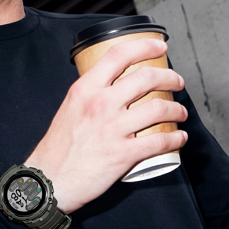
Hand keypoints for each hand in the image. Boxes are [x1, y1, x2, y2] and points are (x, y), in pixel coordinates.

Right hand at [27, 38, 188, 212]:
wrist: (48, 182)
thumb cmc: (59, 148)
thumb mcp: (70, 108)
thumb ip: (91, 94)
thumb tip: (114, 84)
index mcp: (85, 89)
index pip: (119, 55)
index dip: (145, 46)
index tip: (160, 47)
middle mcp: (100, 104)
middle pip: (147, 78)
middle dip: (171, 77)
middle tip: (177, 82)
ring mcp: (113, 129)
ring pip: (160, 108)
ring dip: (178, 109)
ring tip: (180, 112)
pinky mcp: (123, 154)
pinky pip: (160, 141)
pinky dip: (176, 138)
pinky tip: (179, 137)